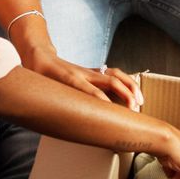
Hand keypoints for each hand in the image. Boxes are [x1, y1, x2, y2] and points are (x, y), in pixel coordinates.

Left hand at [27, 50, 142, 110]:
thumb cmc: (39, 77)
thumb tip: (55, 121)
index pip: (90, 91)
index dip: (103, 102)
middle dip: (126, 95)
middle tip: (134, 110)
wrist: (40, 57)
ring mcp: (89, 71)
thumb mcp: (41, 90)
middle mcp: (83, 74)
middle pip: (110, 81)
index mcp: (69, 79)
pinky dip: (126, 82)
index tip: (114, 115)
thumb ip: (50, 103)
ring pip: (116, 75)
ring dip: (130, 87)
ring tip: (140, 101)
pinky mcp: (93, 72)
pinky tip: (133, 93)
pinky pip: (113, 74)